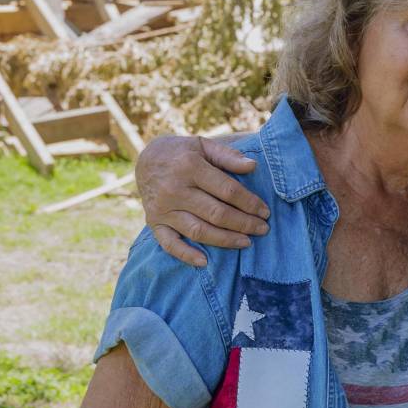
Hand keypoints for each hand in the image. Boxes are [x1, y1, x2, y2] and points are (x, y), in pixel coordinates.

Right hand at [136, 135, 269, 266]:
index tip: (265, 211)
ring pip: (199, 230)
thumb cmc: (181, 153)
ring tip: (246, 242)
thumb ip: (228, 156)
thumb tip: (253, 166)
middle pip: (216, 213)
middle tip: (263, 229)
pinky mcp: (154, 223)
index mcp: (190, 167)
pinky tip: (205, 262)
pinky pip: (169, 244)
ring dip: (225, 240)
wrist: (142, 161)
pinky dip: (186, 255)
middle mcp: (175, 190)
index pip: (227, 190)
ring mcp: (163, 209)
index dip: (249, 203)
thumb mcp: (203, 145)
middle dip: (244, 223)